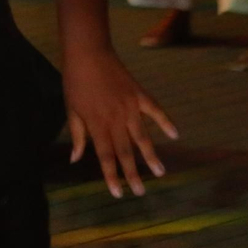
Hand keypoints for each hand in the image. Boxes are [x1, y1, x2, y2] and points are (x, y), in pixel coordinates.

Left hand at [62, 45, 177, 197]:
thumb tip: (75, 159)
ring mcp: (130, 106)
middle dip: (133, 173)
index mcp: (97, 124)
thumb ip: (78, 135)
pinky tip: (175, 134)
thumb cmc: (75, 81)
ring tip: (161, 172)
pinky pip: (155, 110)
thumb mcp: (71, 109)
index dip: (112, 176)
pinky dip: (166, 122)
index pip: (105, 156)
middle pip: (125, 151)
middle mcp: (115, 119)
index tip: (118, 193)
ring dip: (151, 155)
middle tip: (142, 192)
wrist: (88, 53)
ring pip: (142, 136)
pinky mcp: (139, 94)